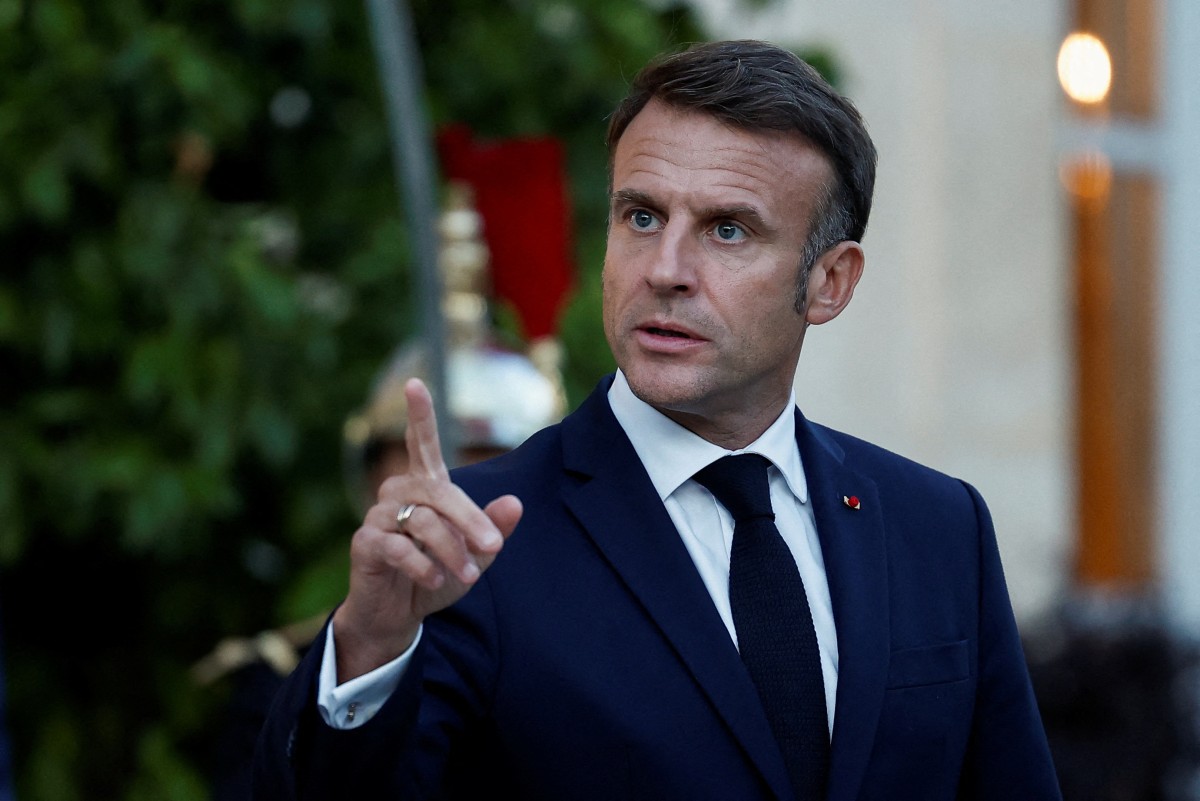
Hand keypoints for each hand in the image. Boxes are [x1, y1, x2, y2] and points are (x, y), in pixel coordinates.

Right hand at [331, 378, 522, 681]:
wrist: (397, 616)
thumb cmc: (436, 577)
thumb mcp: (474, 555)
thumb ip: (494, 530)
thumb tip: (515, 503)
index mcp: (425, 488)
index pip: (421, 444)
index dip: (419, 415)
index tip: (414, 383)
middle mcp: (398, 493)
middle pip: (440, 491)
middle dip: (470, 519)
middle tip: (493, 547)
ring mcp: (379, 516)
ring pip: (424, 520)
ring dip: (451, 549)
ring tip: (468, 575)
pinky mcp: (366, 542)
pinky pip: (399, 546)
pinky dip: (424, 564)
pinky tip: (434, 579)